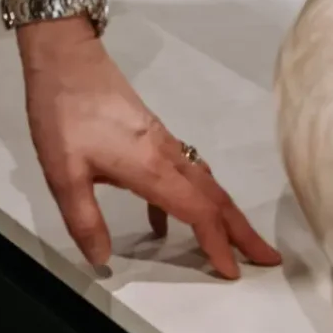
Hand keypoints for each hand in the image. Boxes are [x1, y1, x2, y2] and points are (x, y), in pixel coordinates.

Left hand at [19, 24, 281, 280]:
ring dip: (225, 216)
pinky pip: (184, 175)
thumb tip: (101, 259)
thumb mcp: (62, 174)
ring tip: (237, 243)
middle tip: (269, 259)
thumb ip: (83, 219)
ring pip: (206, 186)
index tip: (233, 272)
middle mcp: (168, 157)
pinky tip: (164, 223)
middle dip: (245, 232)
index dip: (217, 244)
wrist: (65, 60)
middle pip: (216, 200)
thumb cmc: (63, 114)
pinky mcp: (152, 138)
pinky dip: (188, 201)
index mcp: (151, 169)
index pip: (197, 213)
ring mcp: (163, 145)